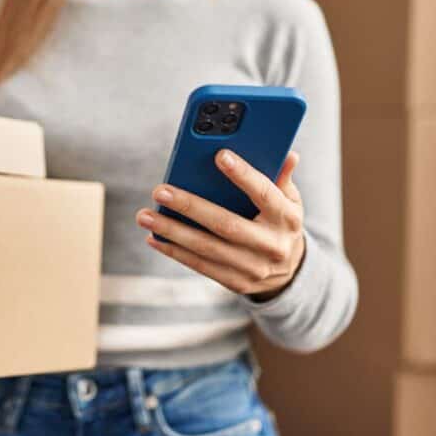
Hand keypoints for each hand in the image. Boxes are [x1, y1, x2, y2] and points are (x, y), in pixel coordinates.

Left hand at [136, 149, 305, 297]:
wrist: (291, 272)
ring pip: (207, 248)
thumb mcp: (290, 200)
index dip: (243, 175)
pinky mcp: (237, 282)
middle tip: (160, 191)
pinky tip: (154, 236)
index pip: (265, 193)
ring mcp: (254, 267)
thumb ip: (282, 178)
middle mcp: (271, 245)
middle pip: (226, 224)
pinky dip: (175, 251)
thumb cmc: (280, 223)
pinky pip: (201, 266)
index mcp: (287, 218)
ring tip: (144, 215)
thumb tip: (286, 153)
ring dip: (172, 231)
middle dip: (190, 207)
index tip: (219, 156)